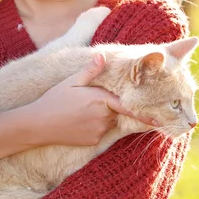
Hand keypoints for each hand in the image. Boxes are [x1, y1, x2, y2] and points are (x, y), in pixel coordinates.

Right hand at [30, 54, 154, 146]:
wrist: (38, 124)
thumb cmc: (53, 100)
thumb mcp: (71, 81)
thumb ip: (89, 70)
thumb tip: (102, 57)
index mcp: (101, 99)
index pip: (129, 106)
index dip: (145, 113)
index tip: (159, 119)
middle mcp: (104, 117)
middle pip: (115, 111)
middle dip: (107, 106)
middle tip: (85, 103)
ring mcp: (98, 130)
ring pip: (108, 122)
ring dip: (100, 117)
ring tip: (77, 112)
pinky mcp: (92, 141)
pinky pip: (99, 132)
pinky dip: (92, 127)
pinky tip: (76, 123)